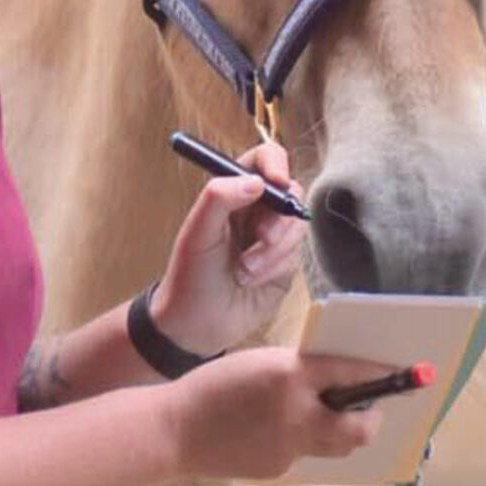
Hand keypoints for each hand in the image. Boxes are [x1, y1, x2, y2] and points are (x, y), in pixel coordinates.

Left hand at [149, 141, 309, 357]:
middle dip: (277, 219)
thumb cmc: (189, 275)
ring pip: (295, 226)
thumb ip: (218, 198)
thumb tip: (256, 181)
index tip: (277, 182)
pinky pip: (296, 254)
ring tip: (244, 270)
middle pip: (290, 192)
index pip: (263, 160)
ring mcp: (272, 236)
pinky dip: (274, 267)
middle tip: (262, 237)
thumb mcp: (197, 233)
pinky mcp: (285, 264)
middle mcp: (256, 210)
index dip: (276, 164)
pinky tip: (251, 280)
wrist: (197, 325)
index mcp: (232, 194)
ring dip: (272, 250)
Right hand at [162, 347, 388, 481]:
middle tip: (371, 406)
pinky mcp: (278, 469)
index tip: (412, 374)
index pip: (352, 372)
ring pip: (337, 445)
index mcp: (290, 376)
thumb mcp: (260, 362)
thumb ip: (299, 371)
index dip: (385, 374)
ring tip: (328, 417)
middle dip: (373, 417)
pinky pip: (304, 453)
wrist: (173, 430)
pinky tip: (275, 432)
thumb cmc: (215, 386)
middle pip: (359, 426)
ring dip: (341, 431)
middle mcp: (296, 414)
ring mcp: (289, 447)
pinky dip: (301, 441)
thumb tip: (340, 380)